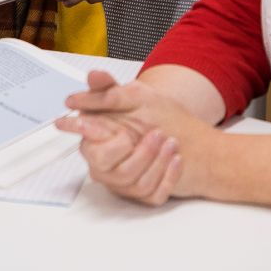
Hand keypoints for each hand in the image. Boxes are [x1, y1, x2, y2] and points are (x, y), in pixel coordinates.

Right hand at [56, 70, 213, 204]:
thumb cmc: (152, 114)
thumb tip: (93, 75)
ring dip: (159, 161)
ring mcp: (124, 183)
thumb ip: (109, 86)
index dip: (110, 146)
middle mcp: (106, 167)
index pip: (91, 151)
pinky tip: (176, 160)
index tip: (125, 135)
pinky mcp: (143, 194)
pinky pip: (155, 195)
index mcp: (95, 142)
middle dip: (141, 154)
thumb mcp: (132, 93)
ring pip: (137, 184)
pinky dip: (170, 176)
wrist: (178, 130)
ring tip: (171, 142)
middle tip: (157, 134)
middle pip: (115, 172)